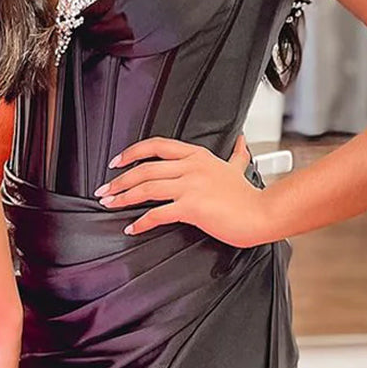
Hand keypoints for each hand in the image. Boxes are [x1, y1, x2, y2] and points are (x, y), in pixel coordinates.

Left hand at [95, 134, 276, 248]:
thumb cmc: (248, 196)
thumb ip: (237, 154)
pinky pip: (158, 213)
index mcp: (197, 156)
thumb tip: (242, 140)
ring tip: (110, 205)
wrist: (262, 214)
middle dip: (119, 180)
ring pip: (147, 188)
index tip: (116, 162)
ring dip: (123, 197)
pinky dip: (141, 222)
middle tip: (104, 191)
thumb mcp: (239, 168)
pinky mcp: (192, 207)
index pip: (156, 146)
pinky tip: (132, 227)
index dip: (132, 152)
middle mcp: (191, 167)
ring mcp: (191, 186)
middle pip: (145, 169)